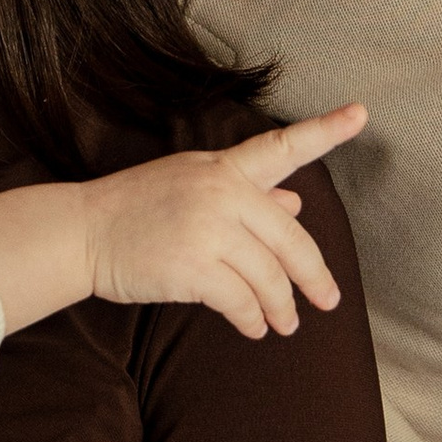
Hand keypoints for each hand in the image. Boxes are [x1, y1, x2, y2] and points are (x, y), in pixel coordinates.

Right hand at [85, 109, 365, 334]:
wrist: (81, 232)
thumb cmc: (136, 209)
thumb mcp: (191, 186)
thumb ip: (245, 196)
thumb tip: (296, 205)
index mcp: (222, 167)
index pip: (281, 147)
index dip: (325, 131)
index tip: (361, 113)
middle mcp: (221, 192)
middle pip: (290, 240)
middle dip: (313, 276)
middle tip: (327, 301)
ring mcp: (208, 229)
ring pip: (269, 277)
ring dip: (281, 307)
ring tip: (284, 324)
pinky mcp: (193, 267)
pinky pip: (241, 301)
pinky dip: (252, 319)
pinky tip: (254, 328)